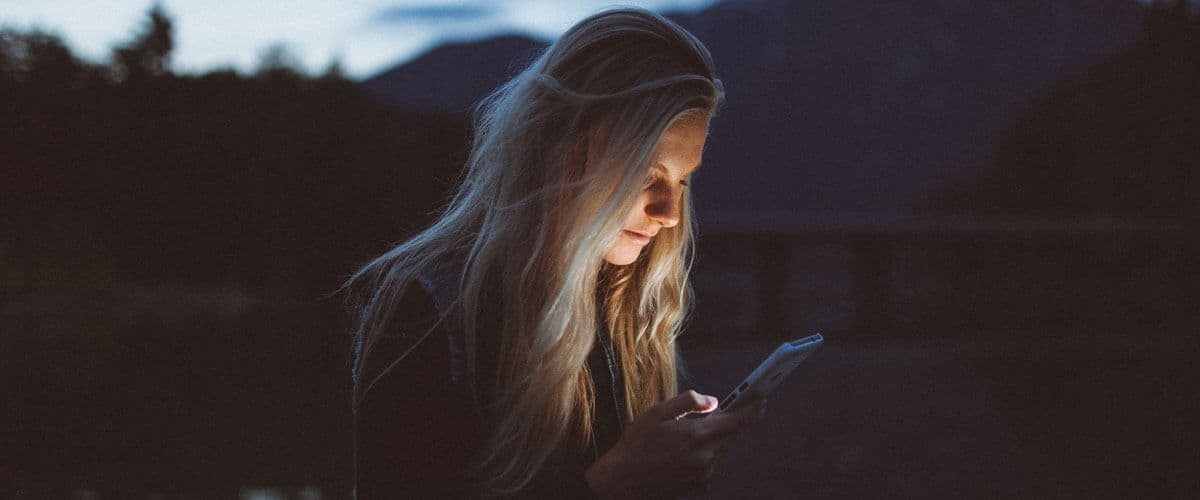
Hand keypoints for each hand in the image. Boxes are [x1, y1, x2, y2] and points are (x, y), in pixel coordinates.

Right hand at [584, 390, 765, 498]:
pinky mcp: (700, 486)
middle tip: (711, 415)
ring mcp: (705, 474)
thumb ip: (688, 402)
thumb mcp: (657, 413)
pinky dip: (704, 456)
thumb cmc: (637, 445)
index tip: (761, 400)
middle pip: (730, 435)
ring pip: (720, 450)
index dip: (753, 409)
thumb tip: (713, 402)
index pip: (738, 421)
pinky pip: (711, 465)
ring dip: (712, 441)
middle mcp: (706, 456)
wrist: (623, 482)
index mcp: (698, 434)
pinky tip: (680, 456)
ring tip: (684, 438)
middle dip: (726, 424)